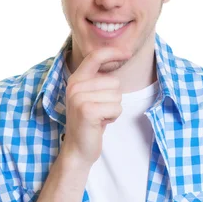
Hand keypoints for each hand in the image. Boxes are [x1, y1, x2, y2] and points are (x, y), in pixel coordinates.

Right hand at [62, 47, 131, 166]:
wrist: (78, 149)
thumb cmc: (90, 123)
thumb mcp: (92, 97)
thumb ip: (99, 81)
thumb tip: (120, 58)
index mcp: (76, 80)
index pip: (95, 57)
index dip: (113, 52)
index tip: (127, 53)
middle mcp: (74, 86)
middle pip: (114, 82)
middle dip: (113, 99)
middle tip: (99, 112)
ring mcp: (79, 98)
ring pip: (116, 96)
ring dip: (113, 110)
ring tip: (99, 118)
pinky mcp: (87, 110)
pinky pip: (116, 108)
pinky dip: (113, 117)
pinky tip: (100, 124)